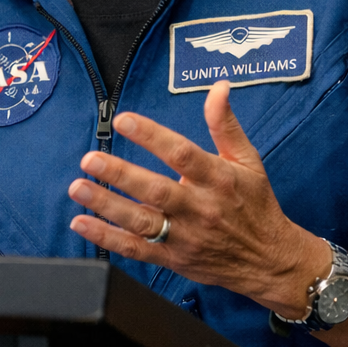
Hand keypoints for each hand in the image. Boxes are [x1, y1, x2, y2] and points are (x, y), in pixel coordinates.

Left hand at [66, 80, 327, 316]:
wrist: (269, 260)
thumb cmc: (256, 205)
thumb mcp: (248, 160)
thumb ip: (225, 124)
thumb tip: (218, 87)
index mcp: (218, 179)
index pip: (182, 153)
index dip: (152, 135)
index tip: (124, 119)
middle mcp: (200, 208)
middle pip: (156, 190)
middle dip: (120, 174)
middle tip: (90, 159)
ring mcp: (185, 236)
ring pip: (141, 222)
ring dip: (106, 205)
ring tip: (78, 187)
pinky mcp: (173, 259)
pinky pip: (136, 249)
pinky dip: (107, 239)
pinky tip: (82, 224)